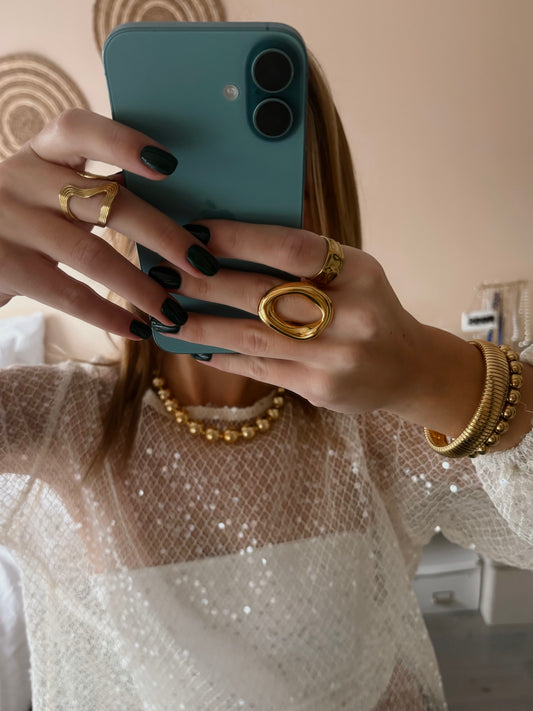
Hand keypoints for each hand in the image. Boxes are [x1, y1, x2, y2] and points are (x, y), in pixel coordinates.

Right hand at [0, 109, 218, 338]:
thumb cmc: (24, 216)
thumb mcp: (50, 189)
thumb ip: (95, 186)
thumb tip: (171, 196)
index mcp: (42, 152)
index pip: (78, 129)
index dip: (122, 142)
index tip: (168, 164)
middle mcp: (23, 179)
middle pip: (106, 201)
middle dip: (162, 234)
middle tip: (202, 262)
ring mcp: (10, 223)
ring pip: (91, 254)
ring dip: (140, 287)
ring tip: (174, 311)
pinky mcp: (5, 266)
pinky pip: (66, 293)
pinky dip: (107, 315)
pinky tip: (137, 330)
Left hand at [169, 219, 429, 415]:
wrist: (408, 368)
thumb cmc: (370, 309)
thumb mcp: (354, 273)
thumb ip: (306, 261)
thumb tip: (229, 244)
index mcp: (358, 272)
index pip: (292, 248)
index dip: (240, 239)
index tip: (197, 232)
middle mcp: (350, 314)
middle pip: (263, 295)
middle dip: (205, 283)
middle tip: (163, 274)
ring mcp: (335, 357)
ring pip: (253, 337)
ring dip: (202, 326)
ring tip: (164, 316)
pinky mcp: (319, 388)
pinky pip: (260, 369)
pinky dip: (224, 356)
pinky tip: (195, 347)